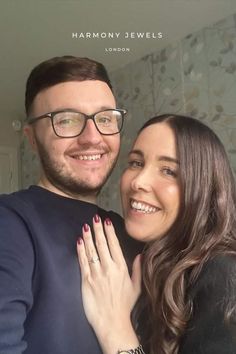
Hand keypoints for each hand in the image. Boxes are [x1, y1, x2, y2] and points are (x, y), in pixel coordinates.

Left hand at [77, 215, 141, 352]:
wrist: (112, 322)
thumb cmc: (125, 305)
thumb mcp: (136, 287)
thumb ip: (137, 269)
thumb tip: (140, 255)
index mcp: (121, 268)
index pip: (114, 245)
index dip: (109, 232)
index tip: (106, 222)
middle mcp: (108, 268)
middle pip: (102, 244)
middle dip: (98, 230)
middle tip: (95, 218)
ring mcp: (96, 274)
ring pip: (91, 251)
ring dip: (88, 237)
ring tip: (86, 226)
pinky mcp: (86, 281)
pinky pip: (82, 262)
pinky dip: (80, 251)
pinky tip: (79, 241)